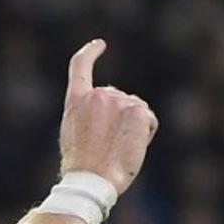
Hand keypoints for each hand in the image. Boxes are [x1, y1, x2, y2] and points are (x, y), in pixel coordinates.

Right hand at [58, 39, 158, 194]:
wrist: (92, 179)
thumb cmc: (82, 167)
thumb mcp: (73, 134)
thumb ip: (87, 115)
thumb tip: (108, 116)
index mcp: (76, 100)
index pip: (80, 66)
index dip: (90, 52)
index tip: (99, 45)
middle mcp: (98, 94)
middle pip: (117, 98)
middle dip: (119, 117)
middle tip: (107, 146)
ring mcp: (119, 101)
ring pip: (135, 109)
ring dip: (132, 127)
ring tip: (117, 149)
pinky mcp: (138, 111)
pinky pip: (149, 120)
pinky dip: (145, 135)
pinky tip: (131, 148)